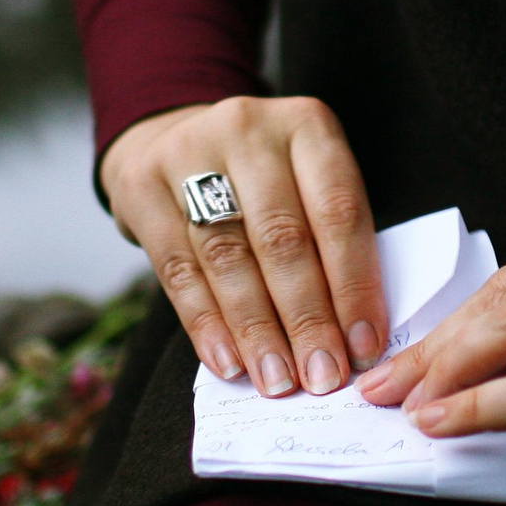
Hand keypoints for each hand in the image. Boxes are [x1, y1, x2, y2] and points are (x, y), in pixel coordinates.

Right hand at [100, 97, 387, 398]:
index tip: (364, 347)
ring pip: (229, 256)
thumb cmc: (265, 181)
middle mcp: (247, 129)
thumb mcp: (308, 184)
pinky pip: (178, 268)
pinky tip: (228, 362)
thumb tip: (354, 338)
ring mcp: (188, 151)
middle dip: (306, 318)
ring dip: (257, 330)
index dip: (353, 285)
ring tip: (278, 380)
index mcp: (307, 125)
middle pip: (282, 237)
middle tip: (322, 376)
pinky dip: (207, 324)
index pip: (338, 211)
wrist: (174, 140)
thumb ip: (331, 243)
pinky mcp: (141, 184)